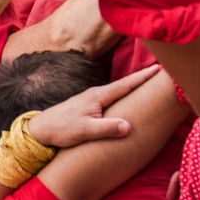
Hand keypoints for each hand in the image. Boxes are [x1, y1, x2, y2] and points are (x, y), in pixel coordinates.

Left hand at [27, 65, 159, 147]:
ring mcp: (92, 97)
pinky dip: (124, 92)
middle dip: (143, 76)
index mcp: (99, 96)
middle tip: (161, 70)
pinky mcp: (88, 104)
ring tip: (148, 82)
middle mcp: (97, 93)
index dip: (144, 76)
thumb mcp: (84, 131)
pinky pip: (112, 95)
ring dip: (134, 84)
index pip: (126, 84)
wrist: (39, 130)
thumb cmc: (61, 130)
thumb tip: (128, 126)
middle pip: (125, 83)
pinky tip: (126, 96)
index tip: (160, 68)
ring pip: (118, 88)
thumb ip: (106, 128)